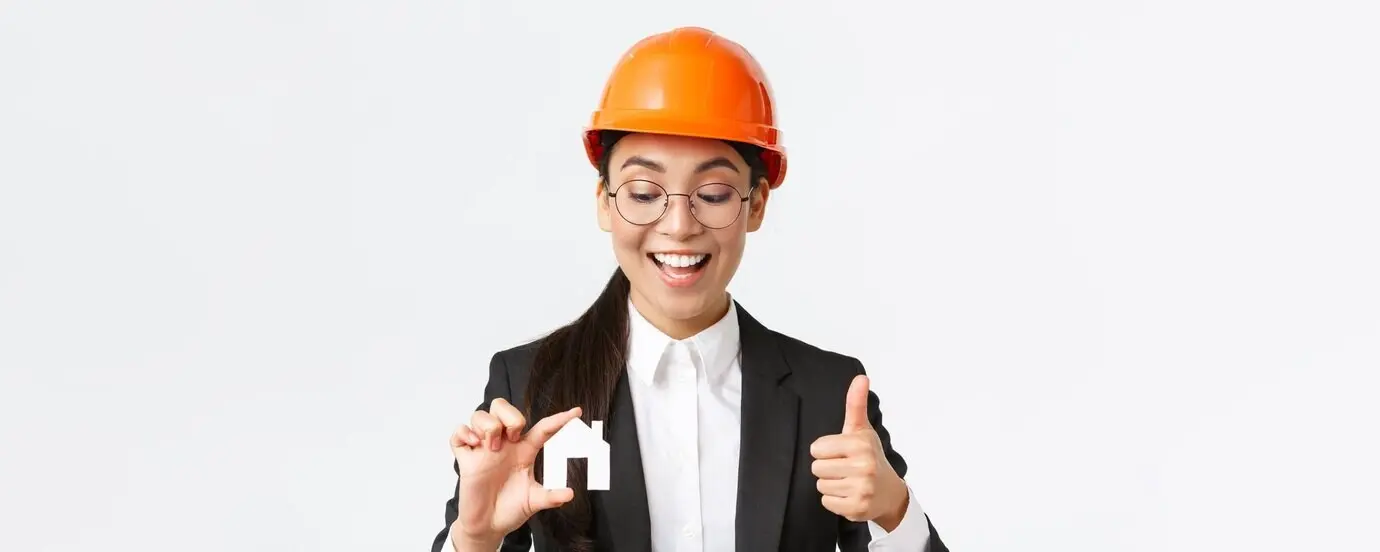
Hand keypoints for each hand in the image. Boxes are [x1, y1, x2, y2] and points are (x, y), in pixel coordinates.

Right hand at [450, 399, 583, 547]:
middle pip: (502, 407)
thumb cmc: (510, 509)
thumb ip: (551, 497)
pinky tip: (474, 445)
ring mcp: (483, 450)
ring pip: (480, 415)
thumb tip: (570, 494)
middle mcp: (504, 445)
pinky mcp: (466, 459)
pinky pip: (458, 433)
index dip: (560, 420)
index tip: (576, 412)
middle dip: (510, 416)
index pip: (542, 428)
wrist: (488, 526)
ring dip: (488, 426)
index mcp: (524, 451)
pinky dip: (464, 433)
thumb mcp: (533, 501)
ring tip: (492, 447)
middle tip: (513, 437)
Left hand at [810, 375, 909, 529]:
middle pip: (816, 468)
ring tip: (848, 481)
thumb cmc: (870, 457)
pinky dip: (834, 501)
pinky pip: (826, 502)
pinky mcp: (857, 507)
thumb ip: (856, 404)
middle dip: (827, 468)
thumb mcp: (862, 430)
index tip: (841, 453)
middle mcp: (864, 466)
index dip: (825, 451)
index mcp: (860, 443)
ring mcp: (862, 488)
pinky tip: (849, 494)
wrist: (889, 492)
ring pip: (821, 486)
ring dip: (831, 485)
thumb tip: (860, 377)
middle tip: (845, 468)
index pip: (816, 449)